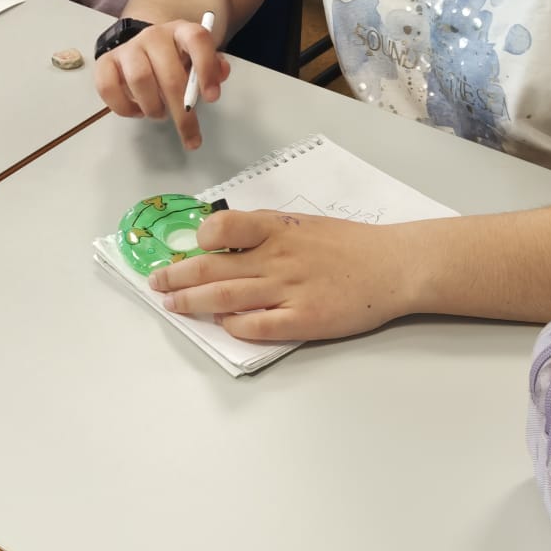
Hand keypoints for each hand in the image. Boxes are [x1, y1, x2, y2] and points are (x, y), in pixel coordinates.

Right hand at [94, 18, 228, 150]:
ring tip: (160, 113)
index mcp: (181, 31)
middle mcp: (154, 35)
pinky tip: (137, 111)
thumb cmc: (174, 59)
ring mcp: (128, 48)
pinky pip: (108, 87)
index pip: (197, 39)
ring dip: (153, 107)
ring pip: (139, 80)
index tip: (212, 98)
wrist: (145, 48)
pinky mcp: (106, 62)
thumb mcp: (197, 59)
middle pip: (169, 74)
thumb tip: (220, 74)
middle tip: (189, 133)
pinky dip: (124, 107)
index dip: (206, 68)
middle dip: (182, 110)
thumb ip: (213, 67)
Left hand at [148, 207, 415, 342]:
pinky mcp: (304, 320)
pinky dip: (234, 325)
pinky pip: (257, 326)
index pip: (222, 228)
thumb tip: (223, 239)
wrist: (394, 265)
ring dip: (192, 303)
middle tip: (156, 284)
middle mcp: (277, 258)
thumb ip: (265, 230)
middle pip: (213, 268)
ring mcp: (289, 290)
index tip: (185, 249)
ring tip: (172, 306)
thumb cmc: (348, 244)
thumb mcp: (303, 224)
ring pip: (226, 297)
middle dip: (177, 277)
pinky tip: (222, 324)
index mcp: (277, 229)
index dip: (198, 239)